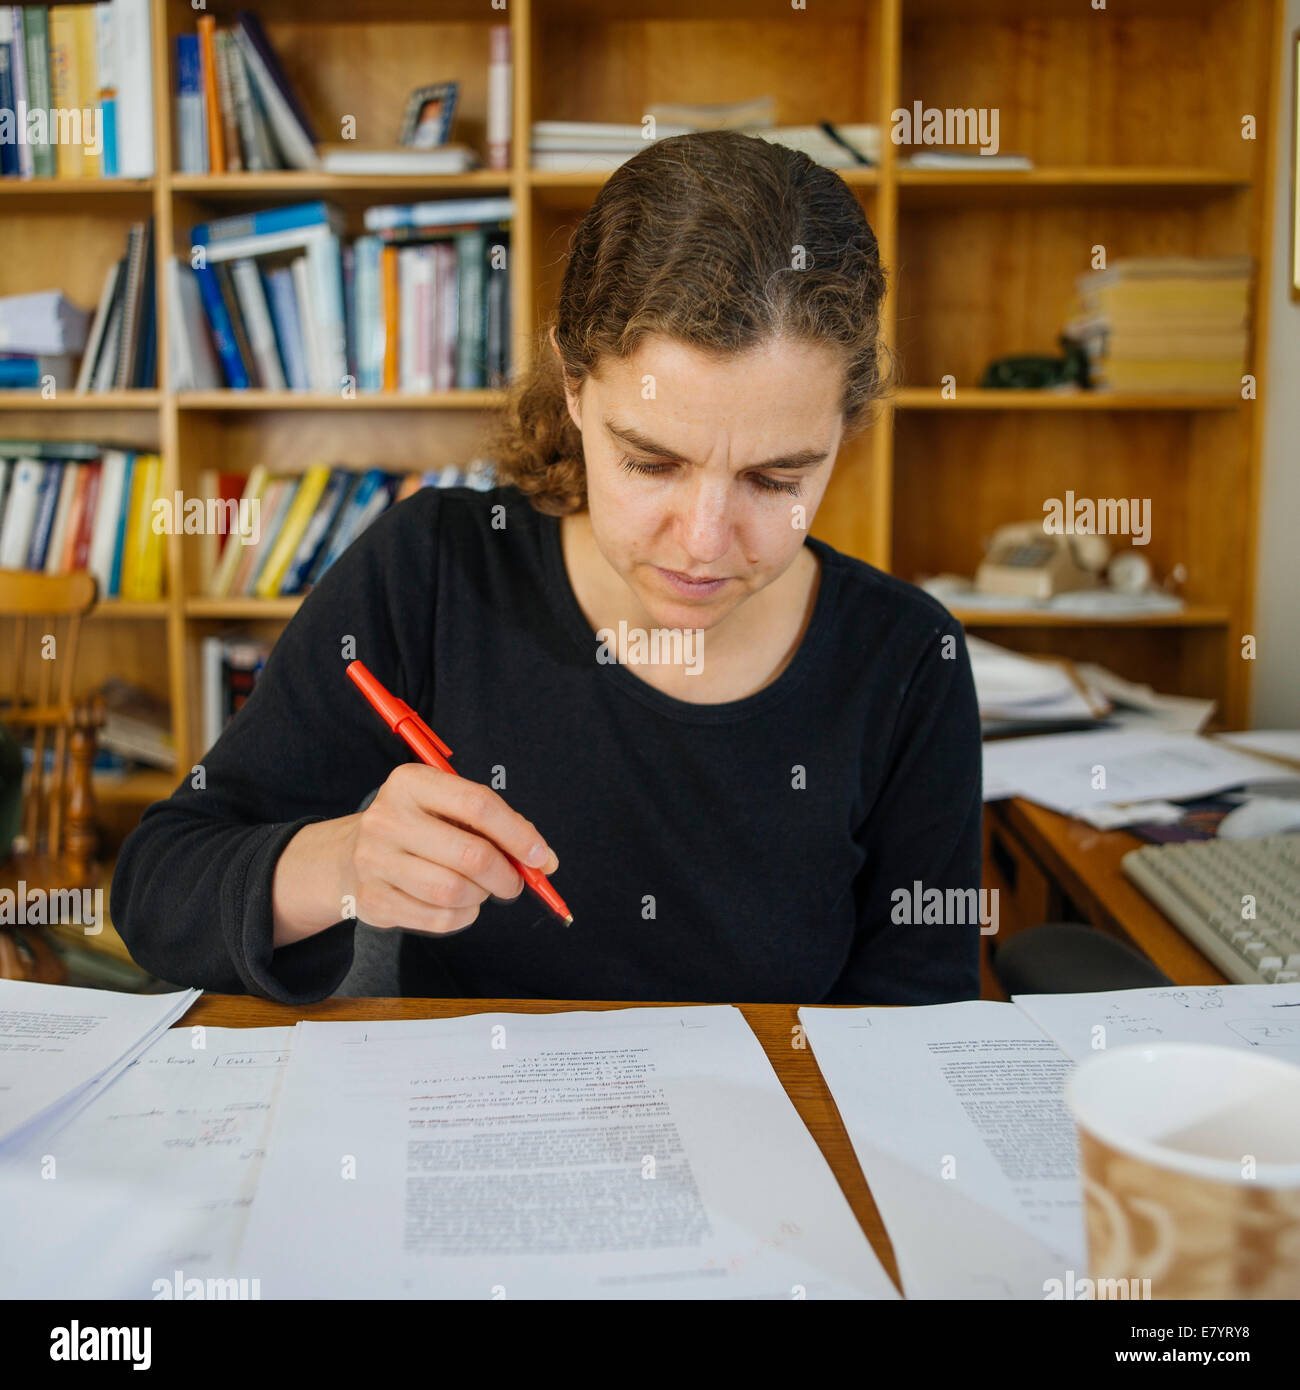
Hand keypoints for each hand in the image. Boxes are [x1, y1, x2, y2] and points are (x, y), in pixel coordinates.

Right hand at [338, 762, 558, 935]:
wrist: (349, 854)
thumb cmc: (417, 827)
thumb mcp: (446, 806)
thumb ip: (493, 824)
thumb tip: (541, 858)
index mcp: (411, 783)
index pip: (478, 805)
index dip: (518, 834)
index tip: (541, 856)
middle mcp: (387, 818)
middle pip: (471, 854)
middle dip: (506, 874)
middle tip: (514, 881)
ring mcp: (375, 861)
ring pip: (454, 891)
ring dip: (481, 895)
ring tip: (480, 888)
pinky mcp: (373, 900)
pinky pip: (438, 918)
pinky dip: (462, 915)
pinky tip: (458, 903)